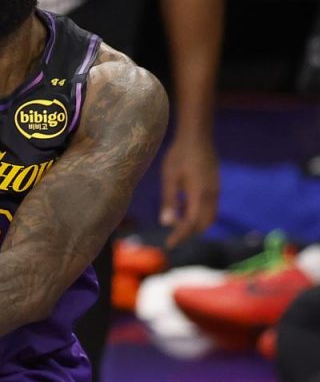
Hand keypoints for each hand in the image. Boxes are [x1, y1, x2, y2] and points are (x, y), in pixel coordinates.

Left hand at [159, 131, 219, 246]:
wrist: (197, 137)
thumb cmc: (179, 155)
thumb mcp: (169, 177)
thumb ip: (169, 201)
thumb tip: (166, 223)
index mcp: (199, 195)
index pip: (192, 223)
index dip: (181, 235)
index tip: (169, 245)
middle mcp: (211, 195)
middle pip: (204, 223)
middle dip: (189, 233)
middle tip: (172, 237)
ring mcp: (215, 191)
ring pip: (209, 217)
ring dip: (195, 225)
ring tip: (177, 225)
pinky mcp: (215, 186)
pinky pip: (209, 208)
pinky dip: (198, 215)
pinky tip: (184, 210)